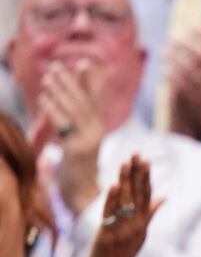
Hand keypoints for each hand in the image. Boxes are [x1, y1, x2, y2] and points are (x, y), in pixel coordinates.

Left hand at [37, 59, 105, 215]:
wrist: (83, 193)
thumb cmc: (76, 167)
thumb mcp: (75, 141)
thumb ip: (72, 122)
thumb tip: (59, 102)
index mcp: (97, 128)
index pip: (93, 100)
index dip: (89, 81)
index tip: (84, 63)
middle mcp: (96, 132)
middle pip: (83, 102)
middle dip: (70, 82)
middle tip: (56, 66)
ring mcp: (88, 141)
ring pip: (75, 111)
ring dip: (61, 92)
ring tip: (48, 77)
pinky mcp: (77, 150)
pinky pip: (65, 127)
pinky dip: (55, 111)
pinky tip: (46, 100)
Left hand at [88, 155, 162, 256]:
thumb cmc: (124, 253)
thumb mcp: (141, 231)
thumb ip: (151, 212)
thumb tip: (163, 196)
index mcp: (142, 221)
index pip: (146, 194)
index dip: (145, 176)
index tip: (145, 159)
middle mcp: (135, 223)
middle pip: (137, 193)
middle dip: (137, 173)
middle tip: (137, 154)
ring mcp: (122, 228)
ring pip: (125, 200)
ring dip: (126, 180)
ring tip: (126, 162)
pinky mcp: (107, 233)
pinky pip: (110, 213)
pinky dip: (112, 198)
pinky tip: (114, 184)